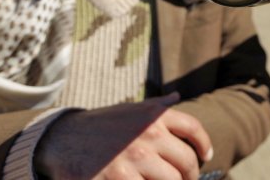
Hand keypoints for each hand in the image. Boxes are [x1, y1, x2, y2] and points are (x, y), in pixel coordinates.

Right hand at [34, 95, 212, 178]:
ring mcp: (133, 159)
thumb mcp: (130, 110)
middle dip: (190, 175)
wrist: (63, 140)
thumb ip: (157, 106)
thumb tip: (176, 97)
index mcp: (154, 115)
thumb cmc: (102, 126)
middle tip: (186, 179)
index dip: (204, 145)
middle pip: (186, 162)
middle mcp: (148, 135)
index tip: (206, 156)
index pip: (192, 128)